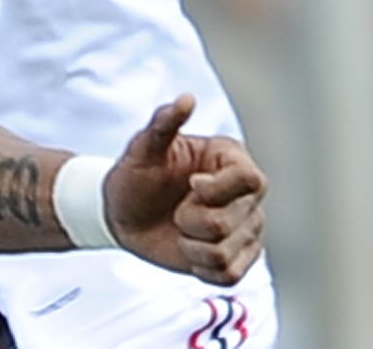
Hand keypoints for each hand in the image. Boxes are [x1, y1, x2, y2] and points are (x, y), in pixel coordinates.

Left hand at [102, 94, 265, 284]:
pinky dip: (198, 266)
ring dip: (189, 244)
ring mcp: (247, 231)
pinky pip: (227, 275)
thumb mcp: (142, 148)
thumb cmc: (135, 176)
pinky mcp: (238, 260)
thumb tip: (186, 98)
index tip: (190, 185)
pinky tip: (187, 249)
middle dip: (189, 218)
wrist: (122, 214)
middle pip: (231, 222)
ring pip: (225, 252)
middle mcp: (248, 198)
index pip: (251, 180)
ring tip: (180, 227)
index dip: (217, 189)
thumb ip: (164, 123)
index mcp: (233, 161)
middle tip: (175, 207)